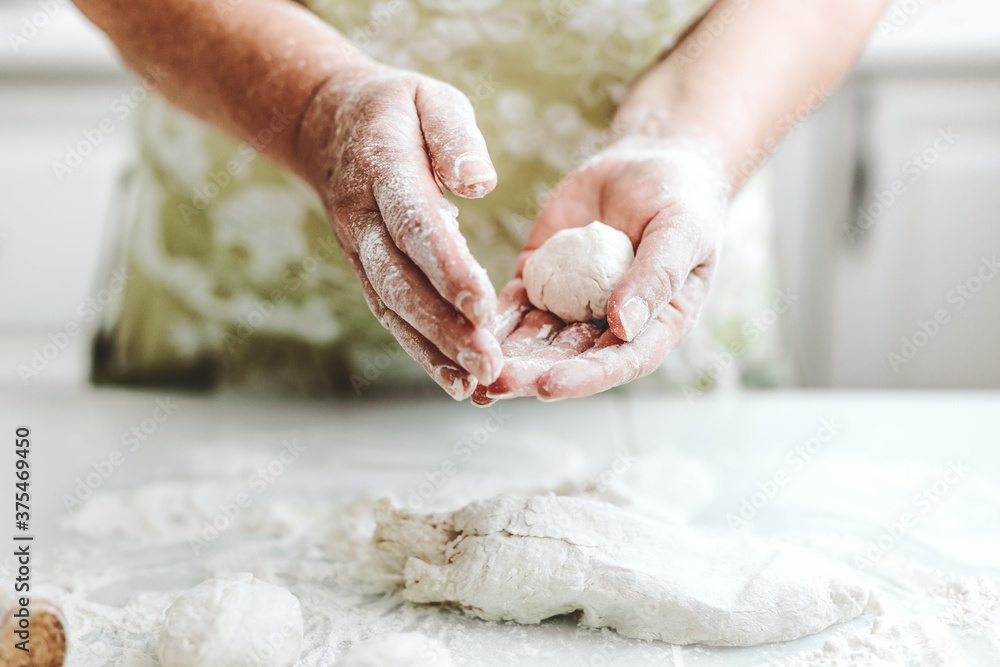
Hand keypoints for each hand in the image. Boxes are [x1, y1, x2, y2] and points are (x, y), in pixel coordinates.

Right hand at [297, 63, 502, 399]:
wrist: (327, 124)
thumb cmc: (396, 109)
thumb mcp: (430, 98)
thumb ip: (455, 136)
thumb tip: (481, 182)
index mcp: (383, 170)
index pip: (415, 225)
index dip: (447, 267)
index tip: (482, 304)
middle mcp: (362, 220)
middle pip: (400, 281)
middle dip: (443, 326)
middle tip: (488, 364)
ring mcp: (358, 250)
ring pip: (392, 308)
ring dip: (433, 350)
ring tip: (476, 385)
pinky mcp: (366, 271)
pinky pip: (391, 315)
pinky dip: (421, 351)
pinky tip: (456, 382)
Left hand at [473, 136, 727, 403]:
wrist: (649, 164)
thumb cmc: (683, 200)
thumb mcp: (682, 231)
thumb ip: (657, 277)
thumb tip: (625, 326)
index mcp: (655, 326)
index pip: (621, 362)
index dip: (585, 378)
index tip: (548, 388)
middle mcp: (610, 327)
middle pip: (569, 360)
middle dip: (531, 374)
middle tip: (494, 382)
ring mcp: (573, 306)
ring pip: (536, 341)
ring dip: (504, 357)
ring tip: (469, 369)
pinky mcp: (541, 281)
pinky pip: (513, 306)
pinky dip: (490, 321)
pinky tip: (460, 332)